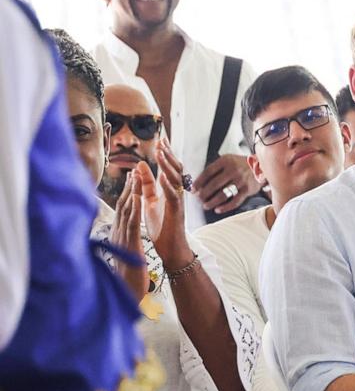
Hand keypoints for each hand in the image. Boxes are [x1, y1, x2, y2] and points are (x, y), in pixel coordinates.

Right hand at [109, 172, 147, 300]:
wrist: (125, 291)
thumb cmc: (127, 275)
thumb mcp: (125, 253)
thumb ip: (123, 241)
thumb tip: (123, 234)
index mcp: (118, 234)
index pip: (122, 209)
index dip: (126, 193)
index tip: (132, 179)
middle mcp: (117, 232)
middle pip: (122, 205)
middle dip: (128, 187)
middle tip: (134, 170)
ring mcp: (121, 237)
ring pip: (125, 210)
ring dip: (130, 192)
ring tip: (136, 176)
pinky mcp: (128, 243)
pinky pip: (131, 223)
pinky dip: (134, 208)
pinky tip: (138, 197)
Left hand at [135, 139, 192, 268]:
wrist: (171, 249)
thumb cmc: (162, 227)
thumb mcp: (151, 201)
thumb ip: (147, 184)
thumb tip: (140, 165)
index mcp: (169, 190)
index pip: (169, 168)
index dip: (165, 154)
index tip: (160, 140)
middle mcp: (176, 194)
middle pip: (176, 170)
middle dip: (168, 155)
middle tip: (161, 141)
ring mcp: (178, 203)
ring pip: (176, 180)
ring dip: (168, 166)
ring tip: (160, 153)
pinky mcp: (177, 213)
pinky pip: (174, 197)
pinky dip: (169, 186)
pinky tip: (163, 177)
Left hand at [193, 154, 262, 213]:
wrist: (261, 166)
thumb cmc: (241, 164)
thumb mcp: (228, 160)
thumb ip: (216, 168)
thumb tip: (200, 182)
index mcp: (226, 161)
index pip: (208, 172)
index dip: (199, 182)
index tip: (193, 189)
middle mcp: (233, 170)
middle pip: (214, 184)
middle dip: (204, 194)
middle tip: (199, 199)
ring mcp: (241, 181)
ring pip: (223, 194)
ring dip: (212, 202)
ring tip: (206, 205)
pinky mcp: (247, 190)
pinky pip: (234, 201)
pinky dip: (225, 207)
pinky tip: (218, 209)